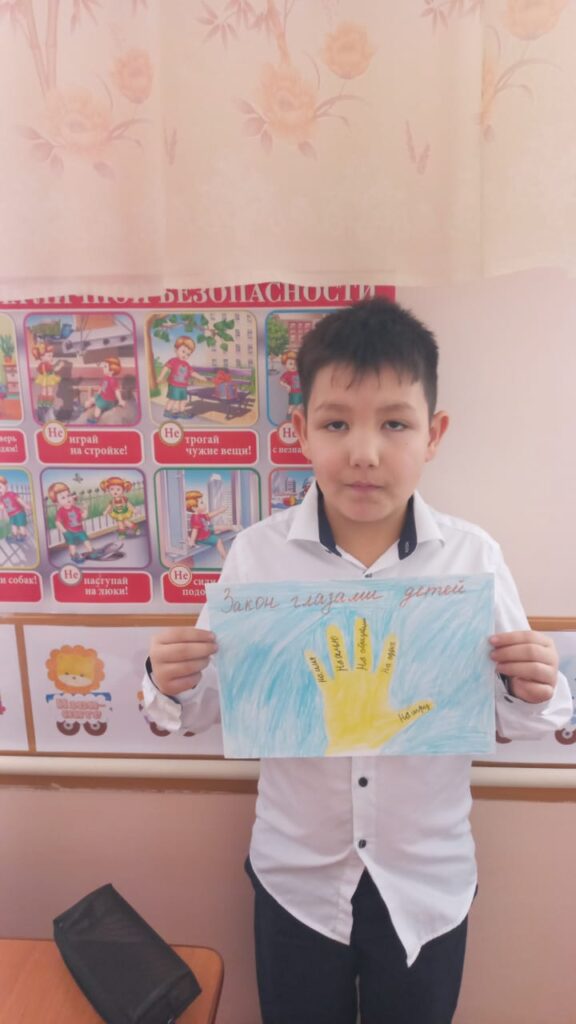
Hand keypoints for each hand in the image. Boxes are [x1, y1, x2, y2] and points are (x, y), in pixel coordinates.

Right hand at [150, 626, 217, 696]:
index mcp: (158, 640)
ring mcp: (160, 673)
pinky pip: (188, 681)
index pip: (179, 634)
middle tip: (215, 648)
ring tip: (207, 659)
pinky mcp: (167, 687)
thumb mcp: (177, 640)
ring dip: (202, 662)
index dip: (198, 635)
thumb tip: (211, 638)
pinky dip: (198, 676)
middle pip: (183, 650)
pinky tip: (199, 671)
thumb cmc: (174, 651)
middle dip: (203, 648)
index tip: (212, 636)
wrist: (163, 672)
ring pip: (187, 667)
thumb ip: (191, 637)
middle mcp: (156, 656)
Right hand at [305, 618, 433, 754]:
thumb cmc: (375, 736)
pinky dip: (316, 666)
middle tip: (361, 620)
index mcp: (378, 686)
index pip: (385, 664)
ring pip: (341, 660)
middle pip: (362, 655)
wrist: (353, 747)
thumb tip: (432, 703)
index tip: (393, 635)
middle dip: (361, 638)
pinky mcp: (331, 693)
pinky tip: (310, 653)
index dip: (389, 651)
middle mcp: (362, 681)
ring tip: (332, 628)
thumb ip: (411, 711)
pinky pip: (322, 676)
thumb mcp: (395, 722)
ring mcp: (345, 685)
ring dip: (337, 646)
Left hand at [490, 631, 557, 702]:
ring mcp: (551, 675)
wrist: (532, 685)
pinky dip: (524, 685)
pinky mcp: (548, 691)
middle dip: (509, 652)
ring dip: (513, 667)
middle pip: (531, 651)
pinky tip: (514, 682)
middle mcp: (552, 657)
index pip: (529, 636)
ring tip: (498, 667)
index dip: (509, 638)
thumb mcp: (518, 651)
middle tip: (493, 655)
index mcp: (546, 643)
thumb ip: (509, 645)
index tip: (492, 641)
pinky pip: (537, 688)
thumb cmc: (523, 663)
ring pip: (534, 669)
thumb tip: (491, 641)